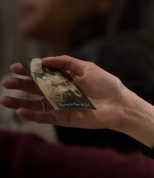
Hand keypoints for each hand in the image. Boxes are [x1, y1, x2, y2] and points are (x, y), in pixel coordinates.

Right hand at [1, 55, 128, 129]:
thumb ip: (66, 62)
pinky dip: (32, 115)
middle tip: (7, 82)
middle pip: (35, 89)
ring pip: (35, 104)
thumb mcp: (87, 68)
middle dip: (20, 85)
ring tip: (5, 99)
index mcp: (65, 79)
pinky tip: (21, 110)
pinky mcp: (63, 118)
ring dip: (19, 102)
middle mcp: (60, 92)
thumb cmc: (106, 84)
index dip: (28, 71)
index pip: (42, 74)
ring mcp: (60, 106)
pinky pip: (44, 117)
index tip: (16, 67)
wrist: (119, 104)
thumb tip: (44, 59)